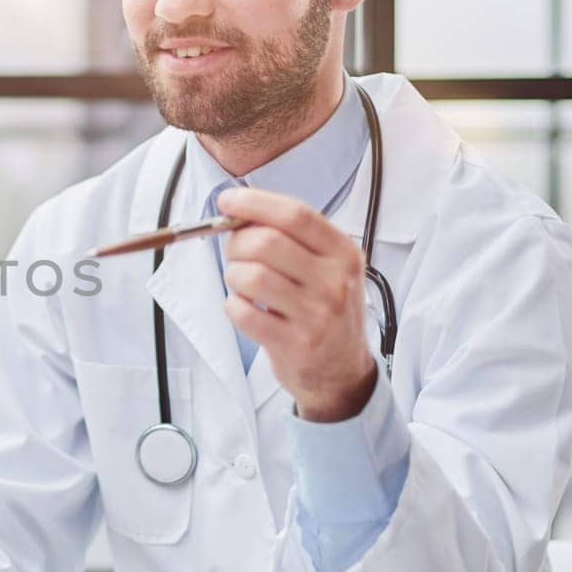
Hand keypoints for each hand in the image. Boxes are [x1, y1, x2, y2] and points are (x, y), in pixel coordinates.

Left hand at [215, 187, 376, 421]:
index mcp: (343, 254)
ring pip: (251, 276)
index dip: (254, 203)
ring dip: (234, 275)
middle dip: (237, 242)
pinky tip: (246, 308)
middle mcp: (335, 282)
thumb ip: (292, 238)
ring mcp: (317, 315)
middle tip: (234, 252)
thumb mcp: (327, 268)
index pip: (296, 215)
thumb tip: (240, 210)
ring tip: (243, 284)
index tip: (227, 200)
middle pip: (267, 242)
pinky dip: (234, 305)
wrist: (342, 371)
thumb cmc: (325, 311)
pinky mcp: (295, 343)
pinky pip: (243, 312)